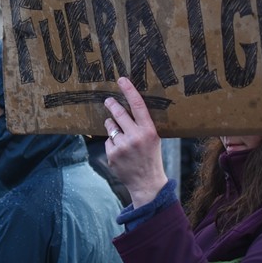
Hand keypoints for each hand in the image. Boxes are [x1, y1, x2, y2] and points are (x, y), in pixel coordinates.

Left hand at [104, 77, 167, 207]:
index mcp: (149, 130)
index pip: (138, 105)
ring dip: (112, 127)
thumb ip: (142, 125)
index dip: (129, 90)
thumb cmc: (151, 157)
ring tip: (120, 136)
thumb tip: (128, 107)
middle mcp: (136, 136)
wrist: (147, 183)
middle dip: (111, 105)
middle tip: (108, 101)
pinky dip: (112, 144)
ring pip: (110, 127)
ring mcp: (123, 146)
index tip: (121, 80)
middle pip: (119, 113)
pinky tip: (121, 153)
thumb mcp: (153, 138)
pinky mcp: (112, 154)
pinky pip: (108, 141)